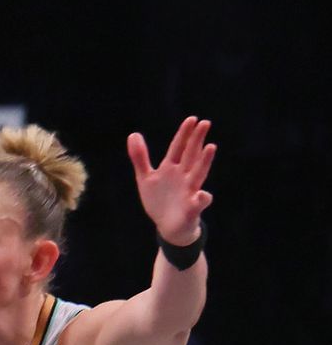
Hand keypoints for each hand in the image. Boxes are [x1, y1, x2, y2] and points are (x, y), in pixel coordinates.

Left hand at [127, 116, 215, 245]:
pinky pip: (198, 203)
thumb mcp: (146, 177)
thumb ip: (140, 157)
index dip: (183, 134)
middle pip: (191, 155)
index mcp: (171, 169)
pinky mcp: (192, 209)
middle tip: (205, 123)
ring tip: (211, 147)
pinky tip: (203, 194)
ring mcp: (189, 192)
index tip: (192, 118)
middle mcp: (184, 177)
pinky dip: (202, 199)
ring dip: (204, 161)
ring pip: (198, 174)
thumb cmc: (160, 199)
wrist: (168, 226)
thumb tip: (133, 134)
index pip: (178, 148)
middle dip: (196, 140)